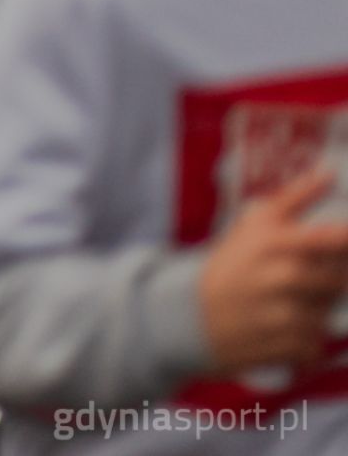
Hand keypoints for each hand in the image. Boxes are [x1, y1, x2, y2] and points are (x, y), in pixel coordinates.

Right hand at [200, 168, 347, 373]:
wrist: (187, 314)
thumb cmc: (229, 264)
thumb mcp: (253, 224)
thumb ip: (294, 197)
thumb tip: (328, 174)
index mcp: (275, 242)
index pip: (336, 239)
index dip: (345, 240)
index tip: (343, 240)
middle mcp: (283, 277)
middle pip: (341, 277)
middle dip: (331, 277)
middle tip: (304, 276)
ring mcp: (286, 314)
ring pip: (331, 309)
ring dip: (318, 306)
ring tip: (289, 301)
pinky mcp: (287, 346)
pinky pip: (318, 340)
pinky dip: (306, 336)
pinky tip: (283, 326)